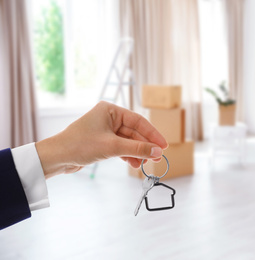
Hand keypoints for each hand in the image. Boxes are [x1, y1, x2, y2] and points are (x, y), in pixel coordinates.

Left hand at [35, 101, 167, 178]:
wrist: (57, 157)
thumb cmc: (80, 145)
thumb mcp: (112, 147)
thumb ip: (137, 148)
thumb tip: (158, 151)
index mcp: (110, 110)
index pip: (138, 121)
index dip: (152, 134)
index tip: (164, 145)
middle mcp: (109, 117)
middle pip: (134, 132)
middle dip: (145, 145)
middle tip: (157, 157)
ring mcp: (105, 130)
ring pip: (128, 141)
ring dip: (137, 152)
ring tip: (146, 163)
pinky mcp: (102, 142)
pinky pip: (120, 147)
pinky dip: (128, 155)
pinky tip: (134, 164)